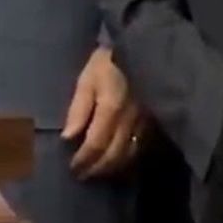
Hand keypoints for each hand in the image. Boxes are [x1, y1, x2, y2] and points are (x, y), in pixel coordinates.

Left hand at [62, 47, 145, 178]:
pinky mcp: (155, 122)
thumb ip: (78, 109)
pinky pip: (141, 147)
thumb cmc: (108, 62)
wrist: (142, 47)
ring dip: (112, 168)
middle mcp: (131, 120)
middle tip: (82, 176)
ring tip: (98, 172)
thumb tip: (67, 138)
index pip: (96, 144)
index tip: (72, 168)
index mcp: (111, 109)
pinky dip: (128, 159)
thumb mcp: (87, 80)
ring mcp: (146, 123)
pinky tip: (118, 162)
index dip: (83, 160)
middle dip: (97, 168)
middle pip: (114, 155)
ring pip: (130, 155)